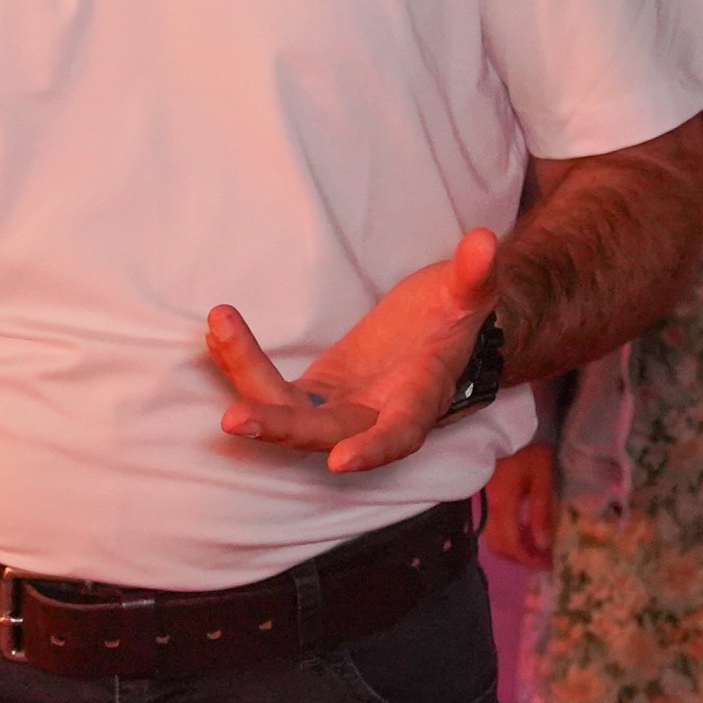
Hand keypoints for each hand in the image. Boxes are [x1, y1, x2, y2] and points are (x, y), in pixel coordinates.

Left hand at [208, 227, 499, 474]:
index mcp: (416, 402)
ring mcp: (337, 409)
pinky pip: (271, 387)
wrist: (433, 331)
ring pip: (285, 409)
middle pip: (320, 433)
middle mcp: (371, 417)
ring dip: (247, 375)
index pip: (398, 433)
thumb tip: (486, 242)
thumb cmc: (454, 317)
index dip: (372, 448)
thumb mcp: (467, 294)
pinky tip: (217, 333)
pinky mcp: (313, 395)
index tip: (340, 460)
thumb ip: (474, 276)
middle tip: (234, 418)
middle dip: (278, 427)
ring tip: (220, 327)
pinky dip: (243, 363)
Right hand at [482, 445, 557, 568]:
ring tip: (536, 547)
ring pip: (494, 536)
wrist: (509, 422)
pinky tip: (525, 529)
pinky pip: (494, 524)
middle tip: (542, 560)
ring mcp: (486, 500)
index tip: (547, 565)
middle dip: (520, 557)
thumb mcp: (542, 476)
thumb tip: (543, 545)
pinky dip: (509, 534)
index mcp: (503, 502)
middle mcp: (490, 506)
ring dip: (514, 547)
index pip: (510, 543)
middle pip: (498, 544)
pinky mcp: (487, 494)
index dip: (528, 559)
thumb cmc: (531, 448)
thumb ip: (541, 512)